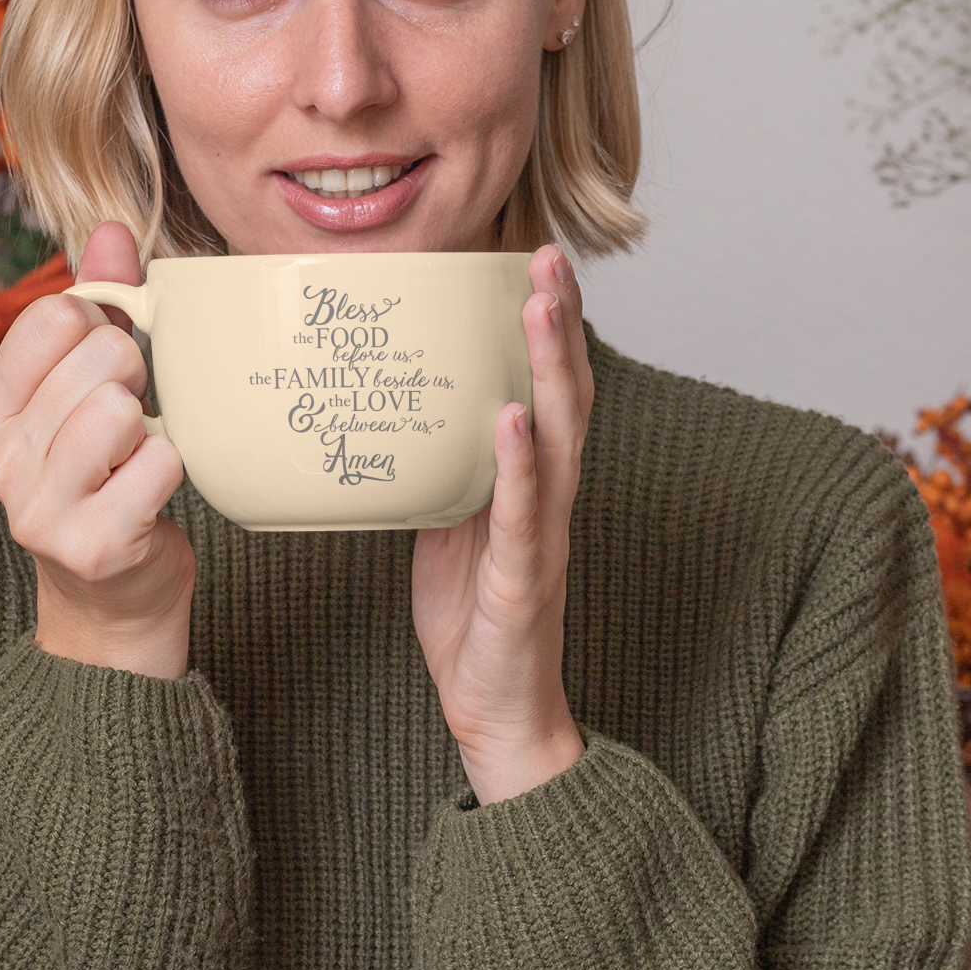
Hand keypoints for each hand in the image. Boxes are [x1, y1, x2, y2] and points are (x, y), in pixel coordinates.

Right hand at [0, 221, 193, 678]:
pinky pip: (160, 464)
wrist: (113, 602)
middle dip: (134, 378)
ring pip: (120, 408)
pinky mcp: (95, 543)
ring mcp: (42, 507)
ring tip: (138, 456)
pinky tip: (154, 495)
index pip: (51, 316)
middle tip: (132, 422)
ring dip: (151, 427)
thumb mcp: (82, 392)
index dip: (102, 329)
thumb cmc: (105, 482)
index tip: (107, 372)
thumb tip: (110, 229)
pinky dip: (174, 472)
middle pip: (97, 356)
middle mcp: (3, 460)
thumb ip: (95, 307)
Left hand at [412, 244, 590, 804]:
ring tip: (538, 307)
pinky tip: (508, 419)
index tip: (535, 261)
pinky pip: (524, 514)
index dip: (549, 325)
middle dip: (558, 322)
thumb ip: (446, 471)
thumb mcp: (450, 527)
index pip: (548, 389)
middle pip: (565, 394)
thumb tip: (405, 416)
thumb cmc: (476, 621)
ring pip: (557, 438)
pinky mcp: (523, 579)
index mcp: (531, 483)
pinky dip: (518, 463)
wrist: (496, 711)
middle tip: (546, 257)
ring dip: (548, 368)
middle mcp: (550, 499)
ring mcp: (542, 537)